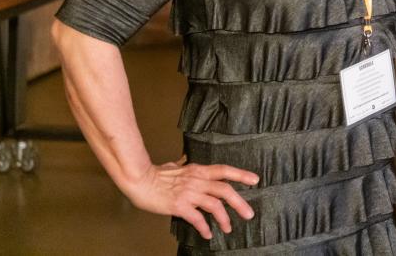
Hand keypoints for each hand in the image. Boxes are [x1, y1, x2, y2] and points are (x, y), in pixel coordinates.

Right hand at [123, 158, 259, 239]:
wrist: (140, 181)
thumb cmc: (156, 175)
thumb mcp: (176, 166)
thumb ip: (184, 166)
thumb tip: (184, 162)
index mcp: (198, 170)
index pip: (224, 170)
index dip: (241, 175)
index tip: (255, 180)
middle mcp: (197, 181)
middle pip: (225, 190)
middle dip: (240, 202)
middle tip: (249, 214)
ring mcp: (189, 193)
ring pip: (214, 205)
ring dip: (224, 218)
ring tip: (228, 228)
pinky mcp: (179, 206)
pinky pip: (197, 218)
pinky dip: (204, 227)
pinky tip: (208, 234)